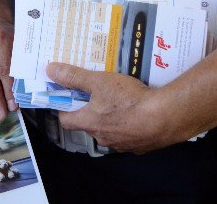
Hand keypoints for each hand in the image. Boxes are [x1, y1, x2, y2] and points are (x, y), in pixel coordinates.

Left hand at [47, 62, 176, 153]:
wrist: (165, 118)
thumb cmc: (130, 101)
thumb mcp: (99, 81)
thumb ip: (74, 76)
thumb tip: (51, 70)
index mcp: (89, 123)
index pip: (66, 120)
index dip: (64, 108)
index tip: (67, 97)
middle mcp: (102, 137)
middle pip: (89, 124)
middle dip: (91, 110)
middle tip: (98, 93)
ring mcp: (122, 144)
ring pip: (110, 130)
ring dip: (112, 118)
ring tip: (122, 99)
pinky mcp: (140, 146)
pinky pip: (130, 134)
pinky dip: (131, 124)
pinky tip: (139, 110)